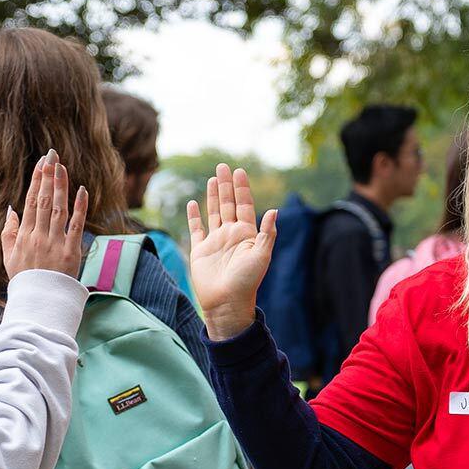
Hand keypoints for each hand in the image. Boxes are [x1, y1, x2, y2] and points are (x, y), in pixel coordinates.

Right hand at [1, 152, 88, 279]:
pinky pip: (76, 225)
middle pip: (42, 201)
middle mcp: (38, 236)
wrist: (40, 303)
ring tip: (62, 167)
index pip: (30, 202)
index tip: (41, 163)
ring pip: (57, 209)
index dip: (36, 181)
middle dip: (47, 176)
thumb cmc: (25, 280)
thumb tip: (12, 209)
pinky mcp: (71, 251)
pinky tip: (82, 190)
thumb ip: (8, 233)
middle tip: (52, 156)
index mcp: (24, 236)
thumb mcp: (8, 257)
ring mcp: (54, 243)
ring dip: (60, 186)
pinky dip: (79, 207)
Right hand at [186, 164, 277, 338]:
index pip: (244, 205)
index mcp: (247, 234)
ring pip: (214, 212)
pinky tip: (193, 203)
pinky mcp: (200, 250)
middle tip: (223, 166)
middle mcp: (231, 234)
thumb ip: (267, 233)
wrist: (227, 303)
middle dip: (226, 185)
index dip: (242, 188)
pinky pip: (197, 229)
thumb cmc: (247, 282)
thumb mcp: (261, 256)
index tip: (239, 171)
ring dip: (214, 196)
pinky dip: (194, 216)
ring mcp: (215, 241)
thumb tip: (274, 210)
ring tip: (213, 179)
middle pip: (228, 204)